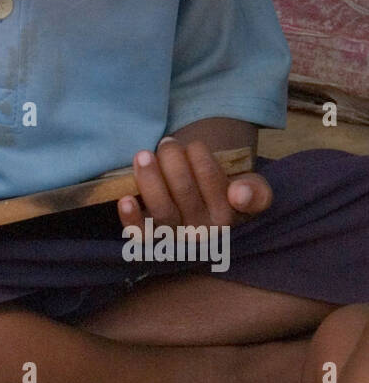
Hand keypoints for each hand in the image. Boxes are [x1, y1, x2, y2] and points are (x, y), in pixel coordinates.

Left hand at [117, 137, 270, 229]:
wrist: (201, 209)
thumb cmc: (222, 192)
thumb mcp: (249, 189)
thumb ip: (256, 191)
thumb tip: (239, 193)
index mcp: (227, 217)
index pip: (212, 180)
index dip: (199, 156)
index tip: (194, 144)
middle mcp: (201, 232)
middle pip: (184, 191)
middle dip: (172, 160)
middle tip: (167, 143)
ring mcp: (174, 237)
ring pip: (162, 210)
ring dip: (150, 179)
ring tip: (144, 155)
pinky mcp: (149, 240)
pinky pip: (140, 234)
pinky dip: (131, 218)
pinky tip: (125, 199)